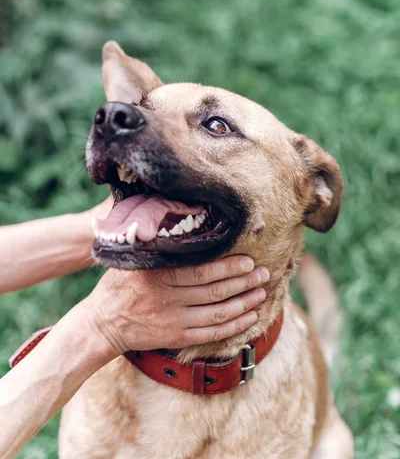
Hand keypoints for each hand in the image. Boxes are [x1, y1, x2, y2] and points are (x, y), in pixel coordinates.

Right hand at [83, 256, 269, 356]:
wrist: (102, 323)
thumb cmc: (119, 285)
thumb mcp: (132, 260)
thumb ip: (156, 247)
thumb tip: (179, 223)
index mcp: (158, 276)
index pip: (201, 270)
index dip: (228, 266)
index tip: (248, 260)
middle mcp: (168, 299)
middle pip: (214, 291)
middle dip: (243, 282)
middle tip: (264, 273)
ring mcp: (174, 320)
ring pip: (217, 314)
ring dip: (244, 304)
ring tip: (262, 293)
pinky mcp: (176, 338)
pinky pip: (211, 334)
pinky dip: (233, 326)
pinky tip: (249, 317)